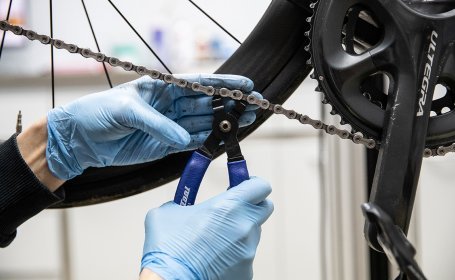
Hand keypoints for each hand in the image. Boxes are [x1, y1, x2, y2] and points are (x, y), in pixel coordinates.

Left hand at [46, 74, 260, 179]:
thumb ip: (157, 124)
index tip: (246, 85)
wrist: (81, 138)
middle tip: (253, 107)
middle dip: (231, 105)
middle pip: (207, 104)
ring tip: (245, 122)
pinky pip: (192, 143)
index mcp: (162, 87)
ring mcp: (170, 126)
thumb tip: (184, 139)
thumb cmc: (98, 112)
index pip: (199, 83)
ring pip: (204, 123)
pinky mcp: (165, 145)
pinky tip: (224, 139)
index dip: (223, 83)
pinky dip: (208, 142)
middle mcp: (170, 105)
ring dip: (224, 124)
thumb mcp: (126, 111)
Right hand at [141, 177, 273, 279]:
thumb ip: (183, 201)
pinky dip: (233, 255)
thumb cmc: (168, 250)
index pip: (261, 186)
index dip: (252, 184)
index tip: (243, 185)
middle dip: (251, 206)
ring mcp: (248, 251)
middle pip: (264, 208)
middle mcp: (245, 227)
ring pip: (252, 234)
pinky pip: (244, 256)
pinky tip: (212, 259)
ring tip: (213, 240)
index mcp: (230, 206)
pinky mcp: (246, 272)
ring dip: (239, 232)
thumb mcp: (168, 212)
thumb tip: (182, 204)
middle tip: (233, 209)